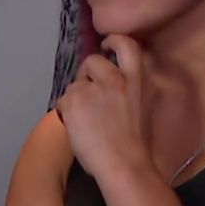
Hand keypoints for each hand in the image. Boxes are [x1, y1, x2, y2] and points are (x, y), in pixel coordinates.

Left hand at [55, 34, 153, 182]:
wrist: (123, 164)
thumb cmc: (134, 145)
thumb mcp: (141, 106)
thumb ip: (128, 90)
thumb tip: (109, 86)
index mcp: (138, 80)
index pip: (128, 46)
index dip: (115, 41)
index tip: (108, 45)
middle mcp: (115, 79)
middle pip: (92, 61)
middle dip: (88, 73)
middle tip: (88, 93)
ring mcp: (93, 88)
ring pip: (75, 83)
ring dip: (77, 95)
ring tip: (84, 118)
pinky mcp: (74, 100)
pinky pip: (63, 99)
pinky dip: (66, 111)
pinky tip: (76, 126)